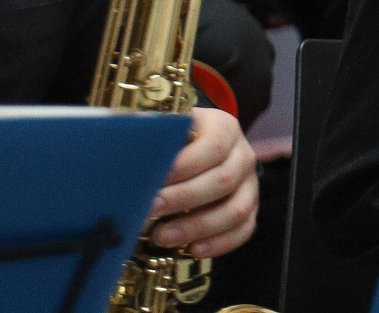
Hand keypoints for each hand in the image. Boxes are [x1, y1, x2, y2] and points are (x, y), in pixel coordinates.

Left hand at [147, 107, 257, 258]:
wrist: (197, 149)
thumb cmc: (176, 143)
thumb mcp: (168, 132)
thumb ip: (156, 141)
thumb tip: (129, 159)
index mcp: (224, 128)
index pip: (214, 146)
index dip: (184, 166)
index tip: (154, 180)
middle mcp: (242, 155)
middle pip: (223, 179)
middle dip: (182, 199)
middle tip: (149, 209)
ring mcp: (249, 184)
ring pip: (236, 209)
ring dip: (197, 226)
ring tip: (162, 236)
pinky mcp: (249, 209)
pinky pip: (244, 229)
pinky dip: (219, 243)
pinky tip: (192, 250)